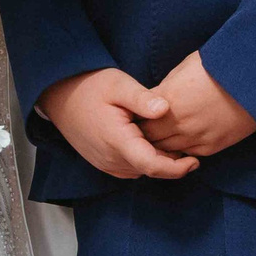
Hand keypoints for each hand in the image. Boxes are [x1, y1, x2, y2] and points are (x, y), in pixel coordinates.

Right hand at [40, 68, 200, 180]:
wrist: (60, 95)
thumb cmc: (90, 87)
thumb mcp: (118, 84)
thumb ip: (142, 98)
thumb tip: (165, 108)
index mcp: (117, 140)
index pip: (152, 165)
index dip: (176, 168)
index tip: (195, 160)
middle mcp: (110, 158)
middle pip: (148, 170)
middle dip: (171, 164)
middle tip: (189, 147)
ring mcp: (104, 163)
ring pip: (139, 171)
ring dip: (157, 162)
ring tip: (171, 142)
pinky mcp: (102, 162)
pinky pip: (129, 168)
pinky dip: (143, 160)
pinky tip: (150, 142)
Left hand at [139, 52, 255, 157]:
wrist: (255, 78)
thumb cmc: (219, 65)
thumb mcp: (184, 68)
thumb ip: (166, 88)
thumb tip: (155, 101)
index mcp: (168, 99)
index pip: (139, 119)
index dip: (136, 118)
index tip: (138, 115)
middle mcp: (179, 122)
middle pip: (149, 138)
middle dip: (146, 134)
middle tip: (147, 129)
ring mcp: (196, 137)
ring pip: (167, 151)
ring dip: (162, 145)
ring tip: (163, 135)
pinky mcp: (212, 146)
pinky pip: (187, 154)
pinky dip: (181, 150)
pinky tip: (182, 141)